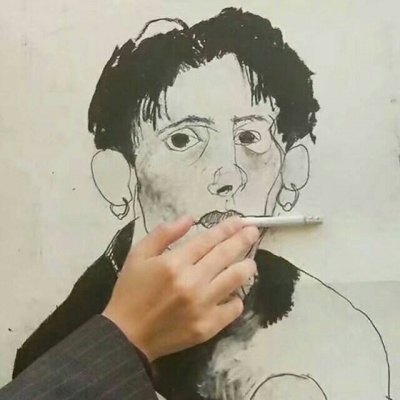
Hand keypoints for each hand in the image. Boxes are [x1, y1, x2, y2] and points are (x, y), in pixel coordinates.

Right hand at [102, 215, 258, 361]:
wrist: (126, 336)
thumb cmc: (130, 291)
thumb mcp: (138, 254)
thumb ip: (163, 233)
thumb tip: (190, 218)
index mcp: (174, 262)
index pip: (209, 240)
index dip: (226, 228)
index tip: (239, 221)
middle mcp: (192, 282)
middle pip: (226, 255)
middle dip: (243, 240)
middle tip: (253, 232)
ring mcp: (202, 305)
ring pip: (235, 279)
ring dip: (246, 267)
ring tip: (250, 262)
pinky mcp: (207, 327)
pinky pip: (233, 309)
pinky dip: (236, 299)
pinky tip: (232, 294)